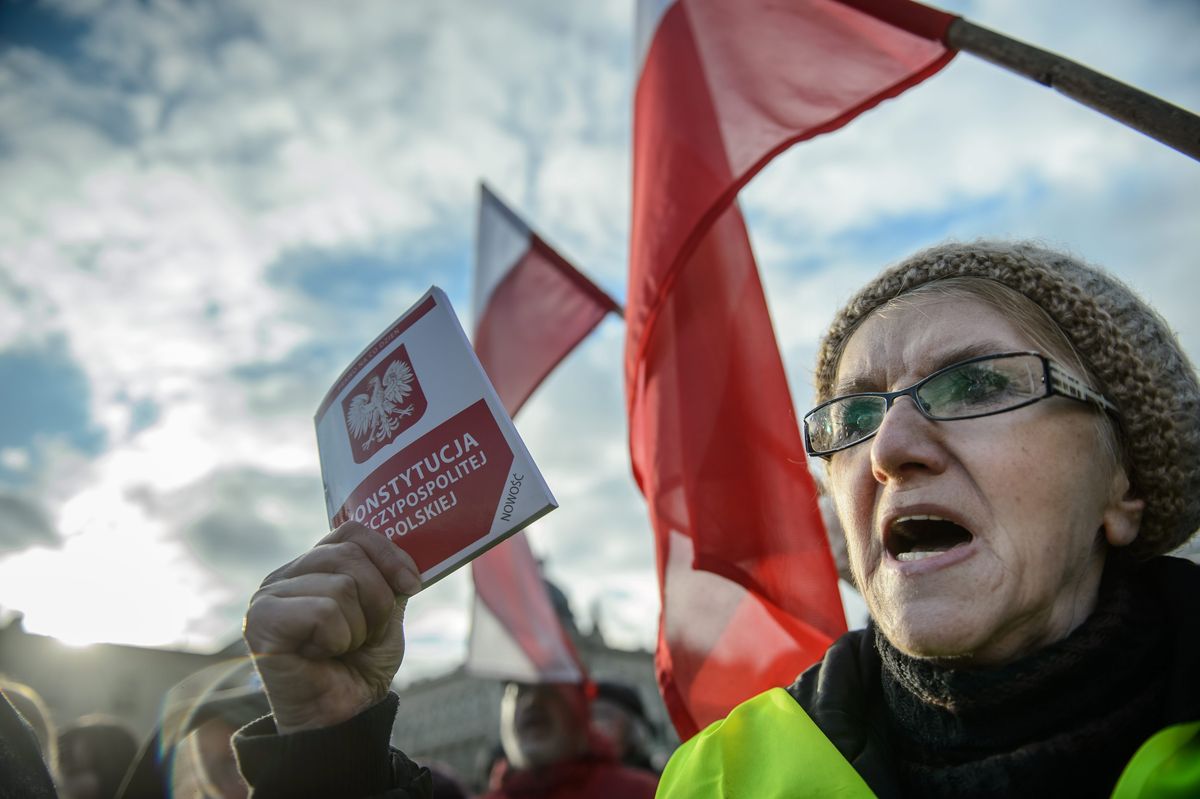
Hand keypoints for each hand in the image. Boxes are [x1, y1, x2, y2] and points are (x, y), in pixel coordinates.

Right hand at [243, 521, 421, 733]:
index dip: (388, 553)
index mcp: (312, 567)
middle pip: (350, 555)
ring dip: (357, 627)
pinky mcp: (261, 622)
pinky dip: (338, 639)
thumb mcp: (384, 615)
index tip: (412, 585)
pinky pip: (323, 612)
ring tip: (340, 649)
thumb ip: (388, 580)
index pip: (351, 531)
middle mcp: (284, 576)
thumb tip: (409, 552)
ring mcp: (268, 597)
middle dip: (378, 599)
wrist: (342, 717)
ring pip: (342, 586)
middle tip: (367, 634)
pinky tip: (320, 656)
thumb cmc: (358, 667)